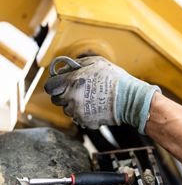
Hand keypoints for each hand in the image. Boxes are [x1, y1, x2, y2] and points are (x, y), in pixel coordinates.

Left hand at [44, 56, 160, 132]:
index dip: (55, 83)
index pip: (50, 86)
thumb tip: (63, 69)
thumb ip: (76, 64)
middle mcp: (71, 98)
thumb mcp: (96, 63)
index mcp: (71, 81)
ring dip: (74, 104)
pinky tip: (96, 106)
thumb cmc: (114, 79)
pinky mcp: (84, 122)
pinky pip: (78, 117)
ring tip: (91, 98)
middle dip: (64, 94)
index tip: (61, 83)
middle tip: (78, 90)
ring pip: (67, 109)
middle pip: (56, 99)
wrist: (130, 99)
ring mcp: (77, 112)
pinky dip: (84, 113)